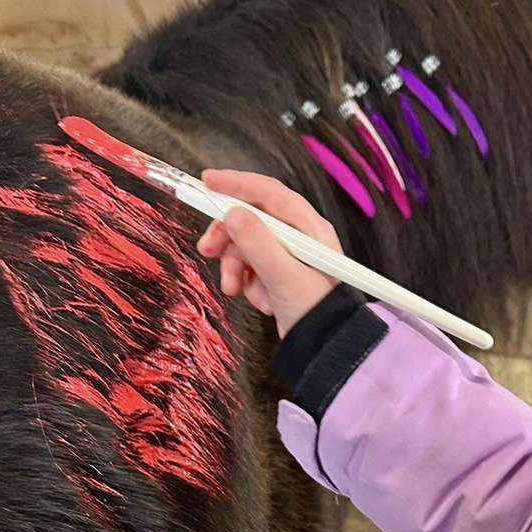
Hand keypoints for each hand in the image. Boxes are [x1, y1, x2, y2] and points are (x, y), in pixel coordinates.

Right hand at [196, 170, 340, 336]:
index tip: (207, 182)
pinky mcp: (279, 277)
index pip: (269, 193)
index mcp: (309, 228)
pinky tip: (261, 302)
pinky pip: (251, 269)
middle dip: (228, 236)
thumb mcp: (284, 275)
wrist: (325, 349)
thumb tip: (232, 213)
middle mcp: (299, 237)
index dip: (237, 184)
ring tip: (234, 289)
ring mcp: (288, 257)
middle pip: (252, 220)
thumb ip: (257, 243)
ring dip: (235, 267)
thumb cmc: (315, 312)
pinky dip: (248, 283)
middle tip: (206, 250)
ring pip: (246, 247)